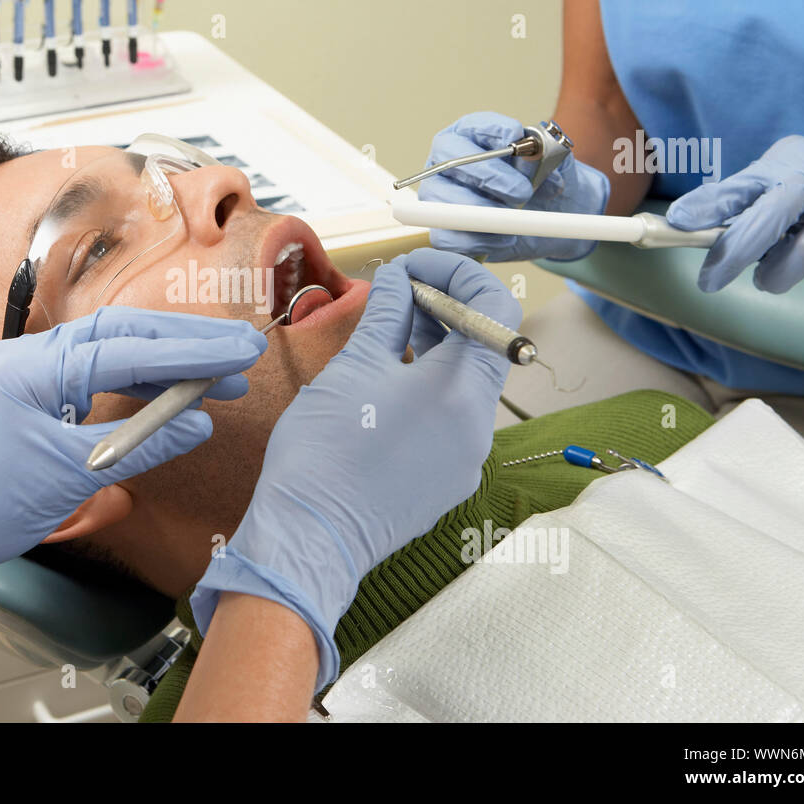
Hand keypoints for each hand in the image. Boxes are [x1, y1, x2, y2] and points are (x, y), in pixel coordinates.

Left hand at [0, 307, 267, 608]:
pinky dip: (137, 382)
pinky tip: (174, 393)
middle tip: (241, 351)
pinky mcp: (32, 390)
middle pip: (122, 333)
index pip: (125, 350)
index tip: (239, 352)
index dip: (189, 352)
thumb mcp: (72, 476)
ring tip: (221, 378)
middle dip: (185, 342)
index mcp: (30, 368)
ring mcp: (28, 370)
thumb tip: (199, 425)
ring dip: (166, 362)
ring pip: (111, 350)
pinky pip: (94, 373)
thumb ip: (140, 445)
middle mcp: (28, 356)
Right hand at [191, 249, 518, 690]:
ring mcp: (467, 457)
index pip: (494, 307)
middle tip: (397, 292)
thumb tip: (399, 280)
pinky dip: (430, 386)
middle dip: (443, 308)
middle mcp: (478, 425)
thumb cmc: (326, 453)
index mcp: (462, 390)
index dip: (457, 274)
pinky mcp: (448, 478)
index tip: (415, 267)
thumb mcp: (354, 367)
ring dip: (436, 346)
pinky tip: (388, 381)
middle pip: (483, 345)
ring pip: (466, 382)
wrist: (310, 536)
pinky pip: (452, 417)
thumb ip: (387, 315)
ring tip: (389, 331)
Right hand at [419, 111, 609, 260]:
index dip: (496, 134)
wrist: (545, 216)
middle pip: (453, 163)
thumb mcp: (555, 163)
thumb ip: (549, 153)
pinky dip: (480, 240)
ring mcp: (438, 194)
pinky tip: (503, 238)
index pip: (475, 126)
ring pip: (447, 203)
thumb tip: (538, 153)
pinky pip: (449, 237)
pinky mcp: (442, 228)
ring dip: (485, 214)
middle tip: (522, 192)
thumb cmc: (541, 182)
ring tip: (514, 218)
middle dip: (491, 178)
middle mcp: (446, 161)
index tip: (519, 145)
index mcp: (471, 134)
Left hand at [666, 135, 803, 292]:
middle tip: (727, 280)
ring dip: (784, 275)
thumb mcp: (769, 172)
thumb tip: (680, 219)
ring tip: (774, 273)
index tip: (693, 257)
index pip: (739, 193)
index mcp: (785, 165)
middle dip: (745, 262)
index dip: (710, 220)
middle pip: (774, 227)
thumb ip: (729, 196)